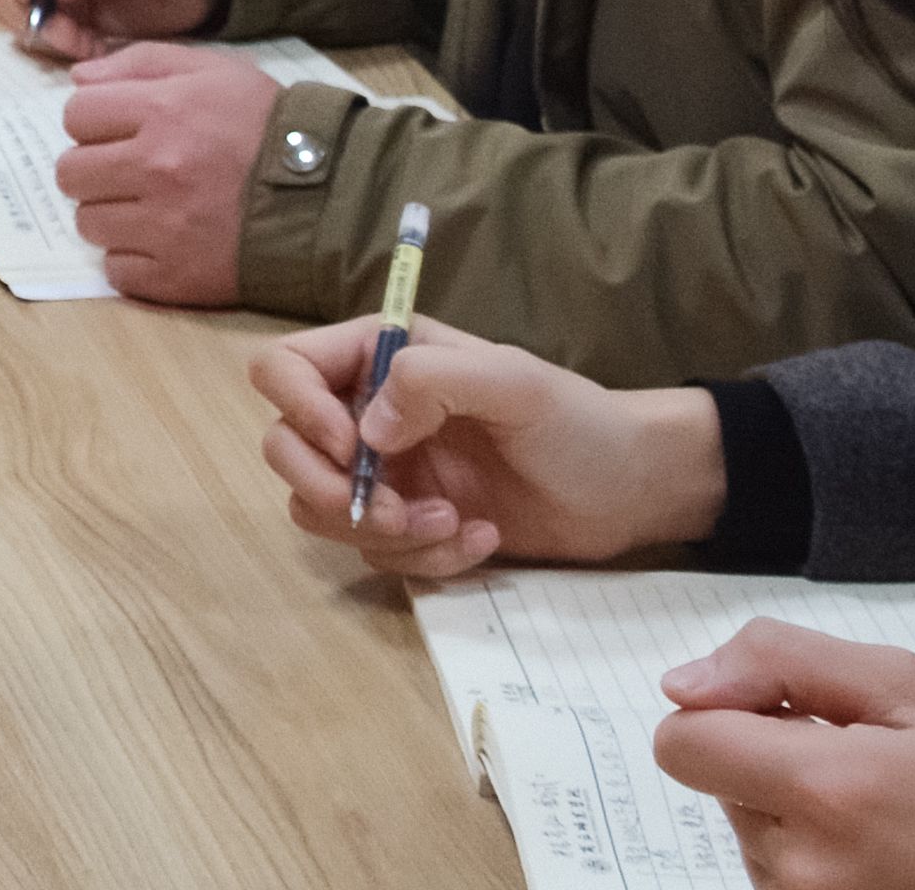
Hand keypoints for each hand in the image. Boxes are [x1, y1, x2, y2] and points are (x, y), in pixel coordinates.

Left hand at [50, 42, 278, 301]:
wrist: (327, 198)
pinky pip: (116, 270)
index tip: (118, 130)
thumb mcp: (214, 70)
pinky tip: (163, 240)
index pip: (75, 115)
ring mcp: (163, 227)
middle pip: (70, 172)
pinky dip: (132, 258)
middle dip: (93, 168)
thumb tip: (78, 79)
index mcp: (162, 112)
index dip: (93, 121)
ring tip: (149, 206)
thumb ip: (140, 63)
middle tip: (128, 170)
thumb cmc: (268, 127)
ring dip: (110, 214)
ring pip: (88, 223)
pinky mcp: (175, 277)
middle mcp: (155, 169)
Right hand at [251, 316, 729, 580]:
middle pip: (285, 448)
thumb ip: (433, 381)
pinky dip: (424, 558)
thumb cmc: (578, 422)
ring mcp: (387, 474)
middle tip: (396, 512)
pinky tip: (482, 539)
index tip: (352, 451)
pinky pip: (376, 552)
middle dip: (331, 491)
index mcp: (381, 356)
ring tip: (456, 525)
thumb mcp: (515, 384)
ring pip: (321, 511)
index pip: (284, 368)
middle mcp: (368, 412)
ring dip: (383, 532)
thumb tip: (367, 431)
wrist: (630, 491)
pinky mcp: (410, 525)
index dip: (298, 410)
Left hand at [653, 622, 914, 889]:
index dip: (724, 708)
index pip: (681, 742)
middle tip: (862, 757)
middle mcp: (802, 867)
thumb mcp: (906, 684)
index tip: (790, 709)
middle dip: (768, 751)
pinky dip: (809, 843)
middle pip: (712, 777)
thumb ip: (779, 661)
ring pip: (742, 820)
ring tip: (879, 804)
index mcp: (825, 793)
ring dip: (791, 799)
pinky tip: (876, 841)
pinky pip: (774, 865)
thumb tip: (684, 682)